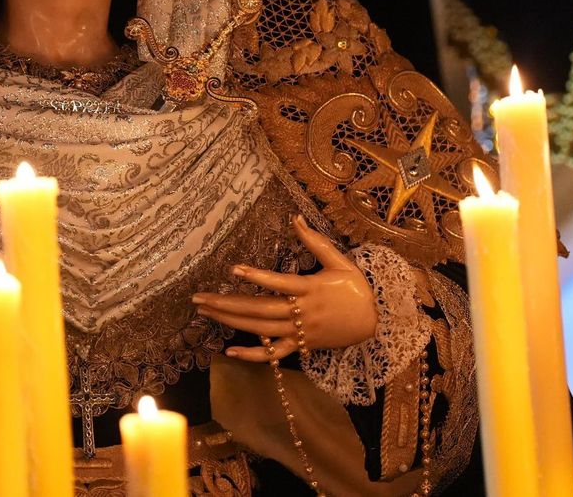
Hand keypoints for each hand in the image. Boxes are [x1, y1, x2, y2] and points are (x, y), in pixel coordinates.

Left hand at [192, 215, 376, 361]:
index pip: (278, 283)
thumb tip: (295, 217)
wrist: (374, 323)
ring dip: (230, 321)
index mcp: (310, 289)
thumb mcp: (339, 262)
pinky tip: (230, 351)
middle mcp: (301, 312)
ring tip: (205, 312)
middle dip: (226, 303)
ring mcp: (299, 332)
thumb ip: (315, 241)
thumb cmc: (355, 288)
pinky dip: (252, 355)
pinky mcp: (300, 346)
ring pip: (260, 329)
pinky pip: (273, 354)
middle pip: (259, 309)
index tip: (233, 269)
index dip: (256, 277)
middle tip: (199, 298)